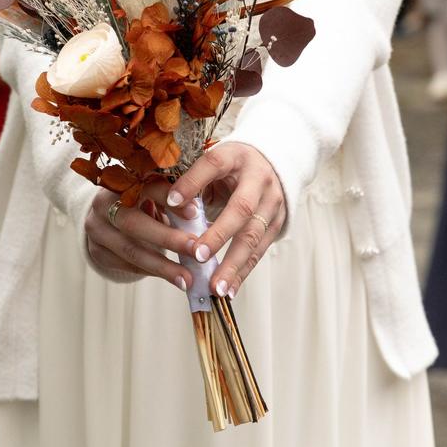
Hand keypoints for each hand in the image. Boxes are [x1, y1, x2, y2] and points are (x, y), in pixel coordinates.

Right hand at [84, 184, 197, 289]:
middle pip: (133, 223)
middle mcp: (102, 203)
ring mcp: (96, 229)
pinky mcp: (96, 251)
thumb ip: (174, 202)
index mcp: (122, 181)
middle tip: (196, 252)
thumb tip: (206, 221)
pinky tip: (172, 278)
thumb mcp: (155, 195)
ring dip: (162, 267)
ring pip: (130, 250)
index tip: (195, 213)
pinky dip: (152, 272)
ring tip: (187, 279)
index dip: (170, 199)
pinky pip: (126, 265)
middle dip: (168, 239)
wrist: (106, 216)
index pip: (145, 187)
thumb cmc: (142, 202)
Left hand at [166, 143, 286, 299]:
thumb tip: (169, 204)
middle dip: (219, 235)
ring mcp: (272, 203)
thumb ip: (192, 181)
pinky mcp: (277, 223)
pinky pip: (260, 250)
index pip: (213, 165)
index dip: (192, 183)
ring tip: (215, 287)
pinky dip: (243, 272)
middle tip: (198, 256)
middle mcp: (259, 179)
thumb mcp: (212, 163)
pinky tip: (229, 289)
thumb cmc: (231, 166)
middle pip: (241, 208)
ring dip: (233, 264)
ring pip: (254, 235)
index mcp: (235, 156)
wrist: (271, 163)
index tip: (171, 202)